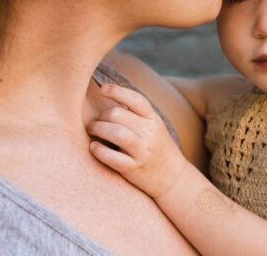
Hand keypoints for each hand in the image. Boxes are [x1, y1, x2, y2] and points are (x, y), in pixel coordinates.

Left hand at [88, 83, 186, 197]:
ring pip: (115, 132)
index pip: (136, 99)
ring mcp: (143, 152)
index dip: (117, 91)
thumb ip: (136, 114)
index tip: (103, 89)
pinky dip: (98, 150)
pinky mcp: (134, 169)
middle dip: (101, 116)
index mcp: (154, 120)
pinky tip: (94, 147)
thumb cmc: (157, 149)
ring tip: (92, 130)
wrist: (173, 178)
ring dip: (97, 129)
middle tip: (95, 122)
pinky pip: (111, 157)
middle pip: (118, 114)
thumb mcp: (154, 127)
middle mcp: (150, 133)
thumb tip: (111, 96)